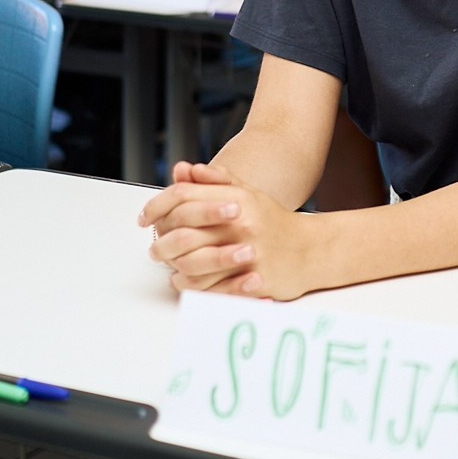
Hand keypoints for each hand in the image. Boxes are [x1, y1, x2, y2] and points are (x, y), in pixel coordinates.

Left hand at [138, 160, 313, 298]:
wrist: (312, 249)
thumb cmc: (274, 222)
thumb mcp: (247, 194)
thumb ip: (215, 182)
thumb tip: (184, 169)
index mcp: (236, 199)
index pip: (184, 196)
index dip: (157, 205)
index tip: (145, 218)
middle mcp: (241, 224)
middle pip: (184, 232)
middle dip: (162, 243)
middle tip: (155, 250)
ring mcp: (248, 253)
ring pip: (193, 264)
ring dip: (174, 268)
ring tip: (169, 268)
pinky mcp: (254, 279)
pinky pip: (211, 288)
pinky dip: (192, 287)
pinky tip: (186, 282)